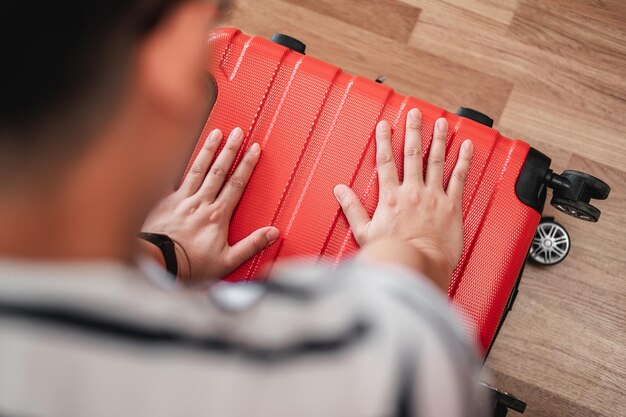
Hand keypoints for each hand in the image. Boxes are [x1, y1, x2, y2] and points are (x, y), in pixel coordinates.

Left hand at [142, 127, 279, 282]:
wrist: (158, 265)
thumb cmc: (191, 266)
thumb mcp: (227, 261)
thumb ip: (251, 245)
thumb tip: (273, 233)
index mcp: (217, 215)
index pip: (237, 183)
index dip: (247, 164)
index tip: (254, 148)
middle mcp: (200, 202)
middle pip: (219, 170)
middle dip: (230, 149)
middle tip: (237, 132)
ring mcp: (181, 200)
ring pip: (197, 169)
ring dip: (208, 150)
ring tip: (216, 133)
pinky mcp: (163, 202)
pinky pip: (173, 178)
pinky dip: (177, 164)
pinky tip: (179, 152)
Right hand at [333, 109, 472, 288]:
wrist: (418, 265)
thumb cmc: (393, 253)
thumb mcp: (364, 232)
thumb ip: (352, 208)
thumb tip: (340, 191)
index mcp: (390, 196)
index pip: (385, 161)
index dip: (384, 140)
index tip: (384, 125)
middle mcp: (412, 191)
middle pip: (412, 154)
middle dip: (413, 131)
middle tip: (415, 114)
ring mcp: (433, 196)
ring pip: (436, 160)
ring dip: (438, 139)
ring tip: (440, 123)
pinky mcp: (451, 205)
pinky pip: (459, 178)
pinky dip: (463, 160)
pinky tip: (466, 147)